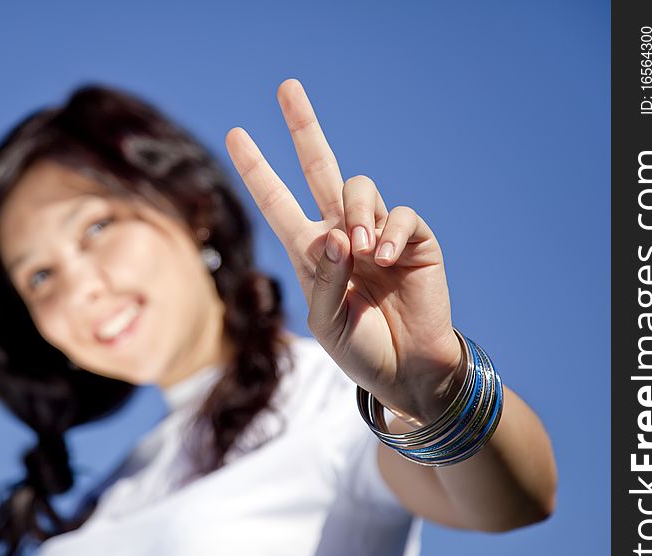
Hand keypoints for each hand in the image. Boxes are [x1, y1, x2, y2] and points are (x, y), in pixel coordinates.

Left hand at [225, 79, 462, 420]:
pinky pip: (400, 215)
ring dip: (356, 213)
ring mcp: (378, 233)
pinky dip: (390, 231)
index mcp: (311, 251)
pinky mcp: (414, 241)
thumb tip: (336, 233)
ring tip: (361, 252)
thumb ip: (322, 278)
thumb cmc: (360, 349)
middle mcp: (342, 233)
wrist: (407, 372)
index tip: (237, 134)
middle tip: (287, 88)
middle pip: (321, 167)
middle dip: (303, 128)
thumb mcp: (325, 320)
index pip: (278, 201)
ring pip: (359, 188)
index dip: (258, 169)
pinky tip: (383, 257)